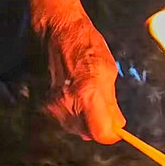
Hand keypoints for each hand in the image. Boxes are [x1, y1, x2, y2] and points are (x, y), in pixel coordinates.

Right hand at [26, 0, 124, 143]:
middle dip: (100, 127)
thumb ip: (111, 103)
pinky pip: (66, 120)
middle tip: (107, 110)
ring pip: (77, 129)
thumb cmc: (88, 46)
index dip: (111, 134)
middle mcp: (68, 104)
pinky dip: (76, 115)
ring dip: (88, 121)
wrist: (59, 31)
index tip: (117, 129)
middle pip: (88, 134)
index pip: (100, 133)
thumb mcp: (108, 72)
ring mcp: (54, 105)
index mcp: (87, 94)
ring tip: (93, 99)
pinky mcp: (46, 104)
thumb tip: (117, 124)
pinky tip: (80, 99)